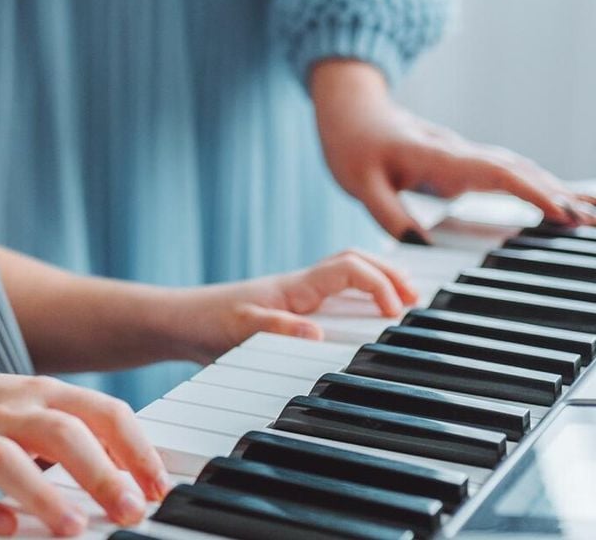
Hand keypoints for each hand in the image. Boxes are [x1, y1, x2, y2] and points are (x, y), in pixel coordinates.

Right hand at [0, 374, 170, 536]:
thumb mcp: (43, 412)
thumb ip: (90, 435)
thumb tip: (146, 477)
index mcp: (45, 395)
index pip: (98, 410)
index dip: (134, 448)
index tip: (157, 489)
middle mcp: (11, 412)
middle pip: (58, 431)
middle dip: (97, 471)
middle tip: (129, 510)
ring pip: (6, 459)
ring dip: (42, 493)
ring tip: (73, 529)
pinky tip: (6, 528)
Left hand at [169, 250, 417, 365]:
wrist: (180, 322)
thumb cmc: (208, 322)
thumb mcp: (241, 331)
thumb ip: (277, 330)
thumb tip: (319, 333)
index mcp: (295, 285)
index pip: (348, 268)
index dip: (378, 283)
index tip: (395, 311)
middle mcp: (300, 285)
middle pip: (355, 263)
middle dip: (389, 273)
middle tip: (417, 297)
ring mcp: (296, 294)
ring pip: (346, 274)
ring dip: (377, 281)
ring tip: (405, 301)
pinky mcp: (291, 308)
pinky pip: (334, 293)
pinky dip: (359, 295)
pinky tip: (367, 314)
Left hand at [310, 59, 595, 241]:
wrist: (350, 113)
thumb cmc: (353, 145)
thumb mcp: (358, 181)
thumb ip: (387, 213)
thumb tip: (418, 247)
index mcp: (438, 157)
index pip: (497, 173)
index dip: (532, 192)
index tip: (563, 213)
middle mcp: (459, 154)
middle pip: (520, 171)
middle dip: (560, 194)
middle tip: (595, 222)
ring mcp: (464, 156)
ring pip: (520, 170)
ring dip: (557, 189)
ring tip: (592, 214)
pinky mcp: (464, 162)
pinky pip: (509, 173)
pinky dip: (540, 185)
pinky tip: (562, 200)